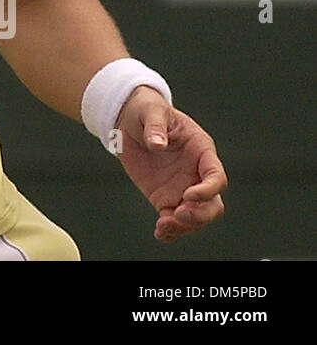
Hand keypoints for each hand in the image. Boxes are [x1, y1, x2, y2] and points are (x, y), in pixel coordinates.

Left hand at [113, 86, 226, 241]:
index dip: (208, 190)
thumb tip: (157, 144)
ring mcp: (182, 188)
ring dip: (184, 226)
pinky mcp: (165, 198)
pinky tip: (161, 233)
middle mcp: (196, 173)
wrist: (129, 120)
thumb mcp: (151, 112)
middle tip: (179, 214)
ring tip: (164, 226)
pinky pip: (173, 219)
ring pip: (195, 216)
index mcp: (201, 151)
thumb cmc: (147, 111)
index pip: (216, 176)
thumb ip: (155, 127)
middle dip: (200, 214)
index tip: (189, 195)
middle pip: (212, 204)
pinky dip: (170, 230)